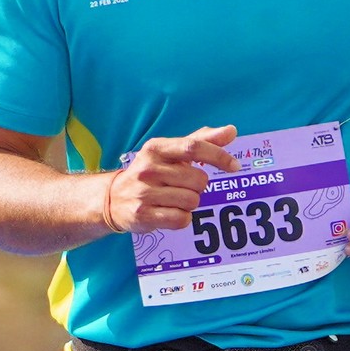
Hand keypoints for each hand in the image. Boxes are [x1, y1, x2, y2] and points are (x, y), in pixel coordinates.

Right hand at [105, 126, 237, 235]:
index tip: (235, 167)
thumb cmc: (151, 173)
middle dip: (199, 187)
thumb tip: (231, 130)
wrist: (114, 198)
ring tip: (174, 200)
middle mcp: (148, 168)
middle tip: (184, 187)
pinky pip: (181, 219)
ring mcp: (144, 192)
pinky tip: (169, 212)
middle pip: (198, 180)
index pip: (193, 147)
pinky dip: (182, 218)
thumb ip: (201, 141)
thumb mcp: (170, 153)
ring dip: (190, 204)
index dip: (219, 157)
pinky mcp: (143, 215)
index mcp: (157, 148)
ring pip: (192, 202)